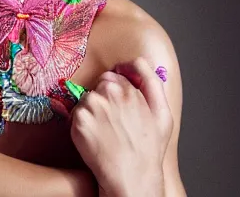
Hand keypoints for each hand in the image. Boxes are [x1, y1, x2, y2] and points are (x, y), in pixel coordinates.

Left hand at [70, 57, 172, 196]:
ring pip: (86, 98)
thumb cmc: (148, 149)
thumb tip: (139, 61)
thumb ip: (152, 82)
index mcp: (128, 89)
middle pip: (98, 85)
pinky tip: (95, 137)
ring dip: (92, 110)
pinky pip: (76, 113)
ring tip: (106, 131)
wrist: (131, 178)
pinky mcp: (78, 120)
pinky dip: (82, 123)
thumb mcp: (163, 114)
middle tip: (114, 122)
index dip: (116, 91)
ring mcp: (92, 106)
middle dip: (104, 98)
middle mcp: (108, 93)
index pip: (112, 76)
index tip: (119, 107)